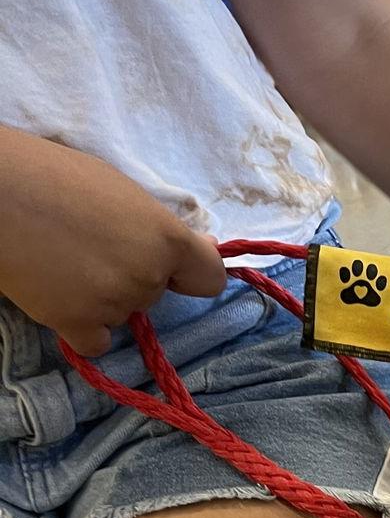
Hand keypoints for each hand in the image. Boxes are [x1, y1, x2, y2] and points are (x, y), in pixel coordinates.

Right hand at [0, 130, 224, 355]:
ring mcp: (113, 303)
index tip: (171, 268)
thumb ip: (160, 226)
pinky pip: (96, 342)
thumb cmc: (53, 176)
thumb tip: (205, 248)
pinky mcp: (75, 323)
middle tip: (88, 246)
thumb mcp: (120, 189)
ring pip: (121, 313)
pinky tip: (61, 296)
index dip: (189, 274)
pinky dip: (82, 327)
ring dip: (100, 298)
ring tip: (62, 260)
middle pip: (154, 293)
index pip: (209, 278)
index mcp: (166, 237)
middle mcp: (147, 275)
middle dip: (130, 276)